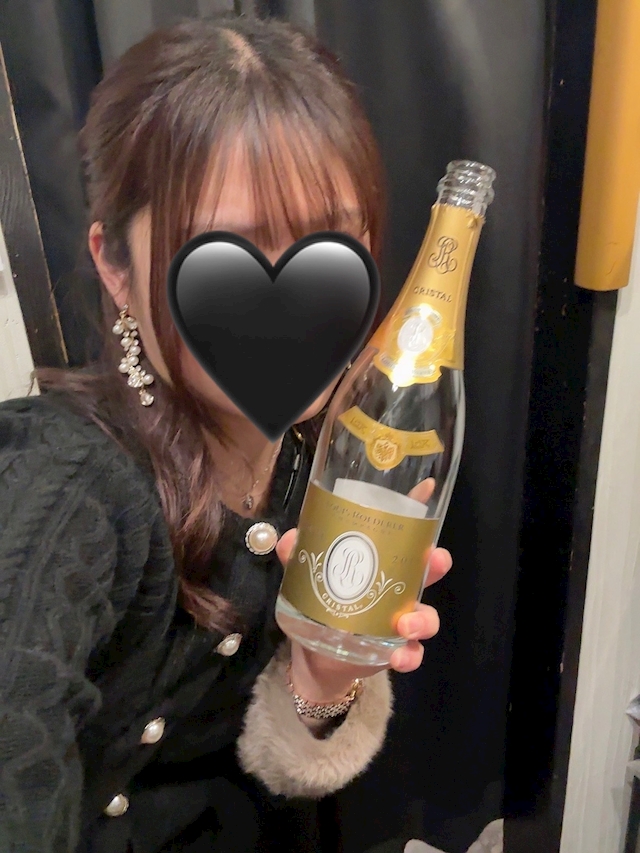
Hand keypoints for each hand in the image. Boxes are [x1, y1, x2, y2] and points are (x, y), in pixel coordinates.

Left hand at [275, 478, 451, 700]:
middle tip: (435, 559)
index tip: (427, 489)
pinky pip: (414, 654)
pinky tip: (397, 657)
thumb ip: (296, 558)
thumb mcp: (306, 577)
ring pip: (427, 616)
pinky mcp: (397, 651)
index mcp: (381, 564)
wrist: (316, 658)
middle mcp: (397, 589)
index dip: (418, 511)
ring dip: (422, 619)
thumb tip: (290, 539)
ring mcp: (401, 622)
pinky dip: (409, 656)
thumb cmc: (320, 605)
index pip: (404, 534)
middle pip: (427, 570)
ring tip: (404, 624)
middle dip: (435, 563)